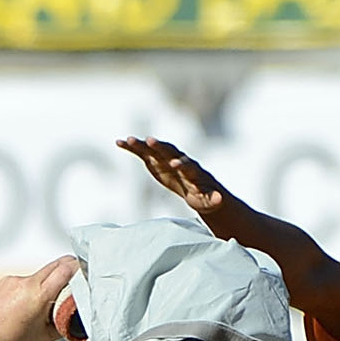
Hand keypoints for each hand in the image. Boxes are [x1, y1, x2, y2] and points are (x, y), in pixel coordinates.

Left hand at [0, 254, 81, 340]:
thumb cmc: (7, 340)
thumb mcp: (45, 336)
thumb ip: (64, 322)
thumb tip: (75, 315)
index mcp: (38, 295)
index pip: (67, 268)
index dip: (80, 267)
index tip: (86, 272)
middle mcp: (26, 282)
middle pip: (57, 264)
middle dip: (69, 269)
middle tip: (75, 281)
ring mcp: (15, 279)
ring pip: (42, 272)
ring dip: (49, 281)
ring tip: (45, 302)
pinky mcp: (6, 280)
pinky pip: (26, 279)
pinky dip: (32, 288)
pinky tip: (27, 304)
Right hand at [119, 137, 251, 240]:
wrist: (197, 187)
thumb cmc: (205, 195)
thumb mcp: (209, 200)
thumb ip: (213, 199)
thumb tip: (220, 200)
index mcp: (193, 171)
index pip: (187, 166)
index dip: (181, 165)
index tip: (174, 164)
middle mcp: (179, 160)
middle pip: (170, 152)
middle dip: (161, 147)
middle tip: (150, 141)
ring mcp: (166, 158)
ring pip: (155, 149)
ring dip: (142, 144)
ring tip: (128, 140)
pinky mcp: (156, 161)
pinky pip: (143, 152)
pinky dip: (132, 148)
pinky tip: (119, 142)